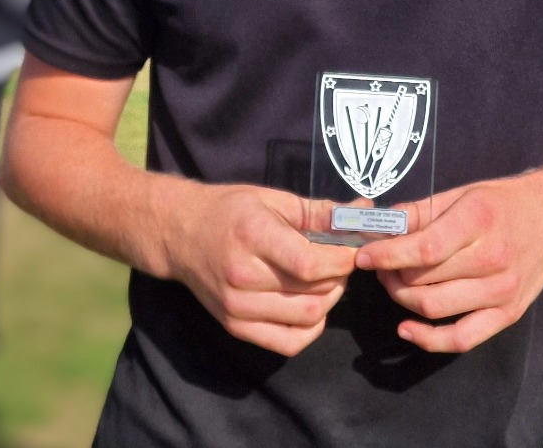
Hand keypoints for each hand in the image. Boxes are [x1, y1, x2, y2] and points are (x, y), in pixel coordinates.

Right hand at [166, 184, 356, 356]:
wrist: (180, 234)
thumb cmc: (229, 210)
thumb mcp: (272, 199)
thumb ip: (319, 211)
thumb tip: (363, 212)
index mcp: (252, 235)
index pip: (310, 264)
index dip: (343, 260)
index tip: (353, 249)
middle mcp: (242, 275)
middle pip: (314, 291)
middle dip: (340, 276)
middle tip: (340, 260)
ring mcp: (236, 307)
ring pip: (307, 318)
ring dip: (329, 300)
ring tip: (326, 279)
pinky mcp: (234, 327)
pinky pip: (288, 343)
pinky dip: (310, 328)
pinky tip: (310, 305)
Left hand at [354, 173, 542, 353]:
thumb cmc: (503, 203)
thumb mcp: (463, 193)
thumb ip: (419, 211)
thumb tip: (379, 225)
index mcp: (479, 220)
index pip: (423, 248)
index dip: (386, 255)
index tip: (362, 254)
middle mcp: (493, 258)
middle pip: (424, 279)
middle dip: (389, 274)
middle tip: (378, 264)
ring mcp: (502, 291)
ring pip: (434, 308)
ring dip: (401, 299)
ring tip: (393, 282)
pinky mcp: (507, 315)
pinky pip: (461, 338)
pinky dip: (429, 339)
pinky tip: (406, 328)